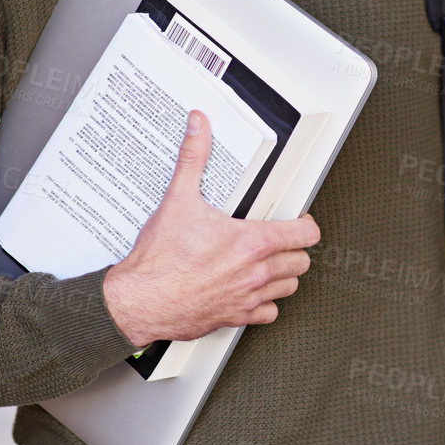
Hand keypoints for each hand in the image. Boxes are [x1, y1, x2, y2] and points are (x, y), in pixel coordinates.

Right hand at [101, 110, 319, 347]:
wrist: (138, 301)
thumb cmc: (158, 260)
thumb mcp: (177, 199)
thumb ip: (193, 158)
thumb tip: (198, 127)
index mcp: (251, 243)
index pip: (305, 235)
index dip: (306, 225)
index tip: (298, 220)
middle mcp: (255, 273)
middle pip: (301, 261)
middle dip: (294, 248)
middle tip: (282, 239)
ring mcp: (247, 298)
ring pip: (289, 287)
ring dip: (283, 274)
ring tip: (270, 262)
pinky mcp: (234, 318)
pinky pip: (268, 314)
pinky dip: (265, 303)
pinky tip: (252, 290)